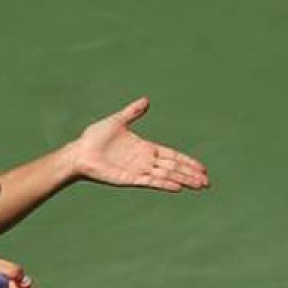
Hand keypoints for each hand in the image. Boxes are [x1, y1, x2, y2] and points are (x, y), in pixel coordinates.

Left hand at [68, 97, 208, 191]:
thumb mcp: (118, 120)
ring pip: (166, 176)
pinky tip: (177, 187)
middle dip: (191, 174)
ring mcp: (138, 170)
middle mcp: (145, 161)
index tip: (202, 168)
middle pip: (174, 168)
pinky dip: (164, 184)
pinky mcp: (130, 178)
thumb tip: (146, 100)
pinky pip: (150, 181)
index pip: (172, 156)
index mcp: (145, 148)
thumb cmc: (95, 137)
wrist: (79, 151)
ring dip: (183, 181)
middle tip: (207, 182)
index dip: (187, 161)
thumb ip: (133, 112)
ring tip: (199, 186)